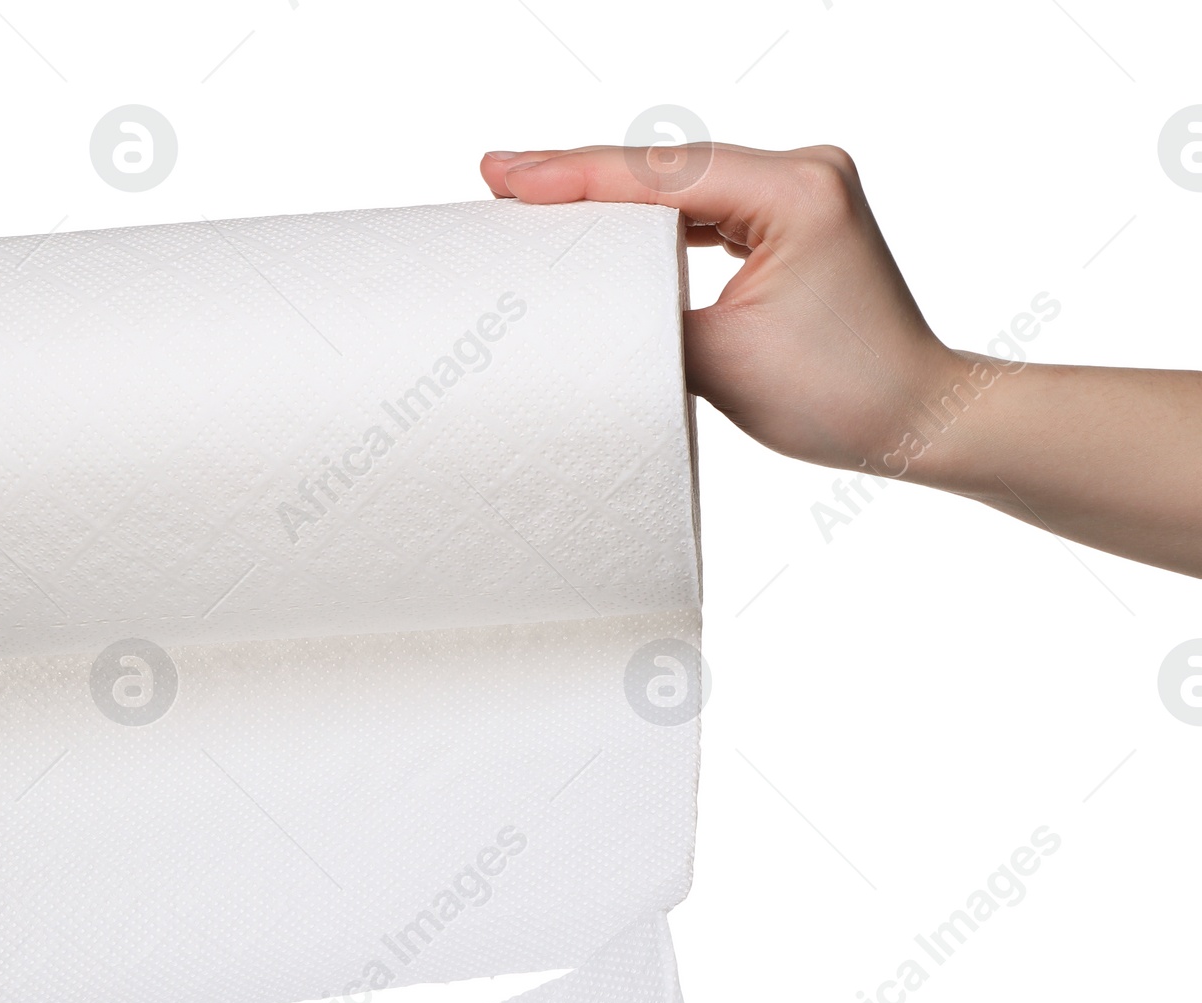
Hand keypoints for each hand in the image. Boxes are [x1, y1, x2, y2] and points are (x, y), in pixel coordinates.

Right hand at [482, 143, 955, 474]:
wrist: (918, 419)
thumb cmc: (843, 396)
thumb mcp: (723, 362)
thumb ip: (647, 320)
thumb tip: (584, 305)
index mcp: (795, 190)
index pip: (661, 176)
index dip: (575, 176)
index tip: (505, 175)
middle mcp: (803, 172)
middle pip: (667, 168)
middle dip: (582, 176)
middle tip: (500, 178)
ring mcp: (801, 193)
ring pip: (683, 186)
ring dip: (611, 198)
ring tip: (533, 197)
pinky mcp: (795, 221)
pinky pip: (706, 211)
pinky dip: (652, 223)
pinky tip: (602, 224)